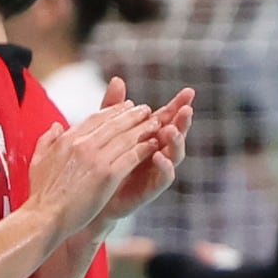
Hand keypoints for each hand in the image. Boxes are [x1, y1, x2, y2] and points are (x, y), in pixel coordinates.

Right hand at [23, 97, 154, 231]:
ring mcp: (96, 159)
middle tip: (146, 110)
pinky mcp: (108, 176)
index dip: (114, 111)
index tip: (126, 106)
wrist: (44, 216)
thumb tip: (56, 126)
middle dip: (132, 114)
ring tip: (155, 123)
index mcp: (67, 139)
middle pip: (114, 123)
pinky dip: (144, 149)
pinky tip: (154, 145)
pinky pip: (131, 157)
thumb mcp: (39, 160)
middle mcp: (82, 145)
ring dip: (143, 129)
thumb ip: (48, 140)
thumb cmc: (42, 193)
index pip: (96, 118)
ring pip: (125, 138)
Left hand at [91, 75, 194, 216]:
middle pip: (176, 134)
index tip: (188, 92)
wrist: (89, 198)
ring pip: (175, 154)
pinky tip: (160, 155)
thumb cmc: (101, 163)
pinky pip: (163, 177)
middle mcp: (158, 152)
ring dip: (176, 142)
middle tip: (186, 110)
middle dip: (183, 122)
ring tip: (170, 130)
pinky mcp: (150, 189)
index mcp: (149, 137)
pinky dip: (165, 167)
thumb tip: (118, 79)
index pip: (167, 118)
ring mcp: (156, 171)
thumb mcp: (106, 131)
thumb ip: (113, 108)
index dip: (178, 105)